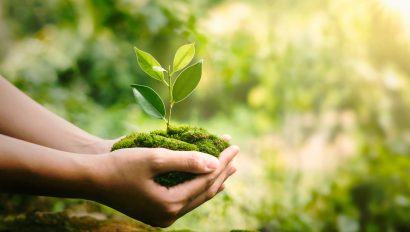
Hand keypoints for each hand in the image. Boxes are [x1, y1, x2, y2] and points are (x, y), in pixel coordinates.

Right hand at [87, 145, 238, 226]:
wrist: (91, 178)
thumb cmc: (120, 165)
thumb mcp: (155, 158)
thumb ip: (187, 161)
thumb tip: (215, 163)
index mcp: (169, 204)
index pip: (205, 181)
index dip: (221, 162)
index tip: (233, 145)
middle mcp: (168, 216)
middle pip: (204, 191)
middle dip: (222, 171)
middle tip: (236, 153)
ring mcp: (162, 216)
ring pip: (196, 197)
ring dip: (212, 179)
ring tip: (229, 167)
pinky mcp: (157, 212)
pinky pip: (185, 199)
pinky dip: (198, 187)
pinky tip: (208, 181)